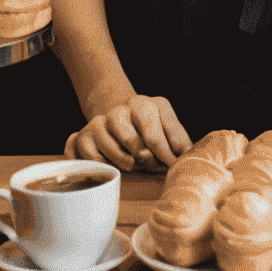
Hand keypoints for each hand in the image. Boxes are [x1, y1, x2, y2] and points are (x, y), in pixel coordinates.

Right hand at [65, 93, 191, 169]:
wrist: (118, 116)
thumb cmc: (147, 126)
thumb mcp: (166, 124)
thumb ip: (178, 138)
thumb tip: (189, 154)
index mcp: (144, 104)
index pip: (154, 134)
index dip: (165, 154)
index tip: (172, 165)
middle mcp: (119, 110)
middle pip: (133, 143)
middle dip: (148, 160)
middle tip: (154, 166)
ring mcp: (98, 122)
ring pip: (112, 150)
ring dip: (128, 163)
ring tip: (136, 163)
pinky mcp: (82, 136)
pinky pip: (93, 158)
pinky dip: (105, 166)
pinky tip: (114, 164)